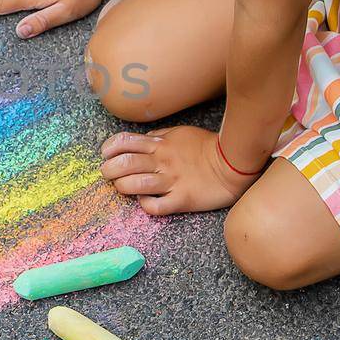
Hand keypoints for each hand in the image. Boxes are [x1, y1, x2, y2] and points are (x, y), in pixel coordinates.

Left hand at [98, 125, 260, 214]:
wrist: (234, 163)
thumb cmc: (206, 147)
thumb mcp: (180, 133)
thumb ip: (158, 137)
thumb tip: (141, 141)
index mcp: (160, 145)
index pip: (125, 142)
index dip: (109, 148)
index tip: (105, 155)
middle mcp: (162, 162)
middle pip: (125, 164)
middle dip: (109, 169)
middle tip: (108, 174)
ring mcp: (171, 181)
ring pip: (135, 184)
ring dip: (122, 186)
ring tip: (122, 187)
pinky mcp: (182, 199)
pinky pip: (156, 206)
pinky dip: (145, 205)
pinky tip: (145, 201)